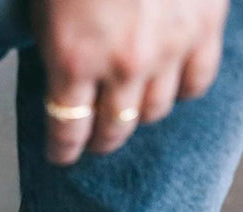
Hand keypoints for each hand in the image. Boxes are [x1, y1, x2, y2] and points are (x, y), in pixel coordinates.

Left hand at [31, 0, 228, 163]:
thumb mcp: (47, 1)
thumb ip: (55, 41)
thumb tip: (61, 76)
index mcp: (73, 56)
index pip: (67, 130)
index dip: (63, 150)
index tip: (62, 156)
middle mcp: (122, 65)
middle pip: (113, 131)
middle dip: (99, 139)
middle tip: (94, 135)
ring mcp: (167, 49)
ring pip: (154, 112)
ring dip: (138, 113)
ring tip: (130, 103)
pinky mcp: (203, 28)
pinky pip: (195, 84)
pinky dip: (180, 89)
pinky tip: (169, 80)